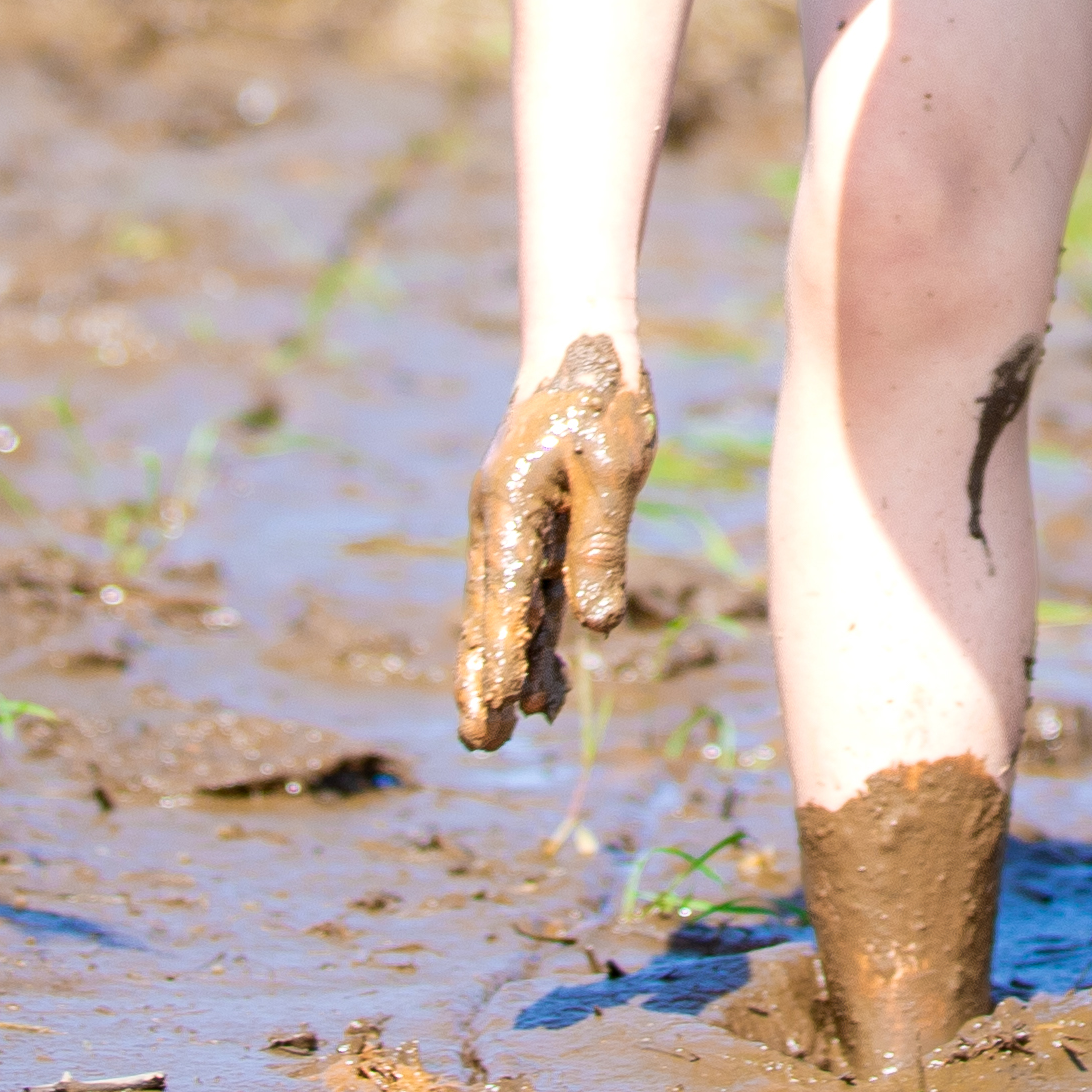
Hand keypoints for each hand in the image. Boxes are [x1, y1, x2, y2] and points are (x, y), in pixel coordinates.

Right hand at [452, 333, 655, 751]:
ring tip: (515, 729)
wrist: (584, 346)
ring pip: (508, 612)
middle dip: (485, 681)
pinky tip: (550, 681)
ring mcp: (512, 527)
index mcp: (510, 512)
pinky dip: (537, 636)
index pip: (504, 602)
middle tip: (480, 744)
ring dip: (512, 668)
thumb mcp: (611, 471)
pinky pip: (531, 592)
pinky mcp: (535, 524)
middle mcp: (499, 527)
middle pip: (488, 618)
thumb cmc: (600, 401)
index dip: (500, 661)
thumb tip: (598, 629)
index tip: (496, 715)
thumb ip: (600, 549)